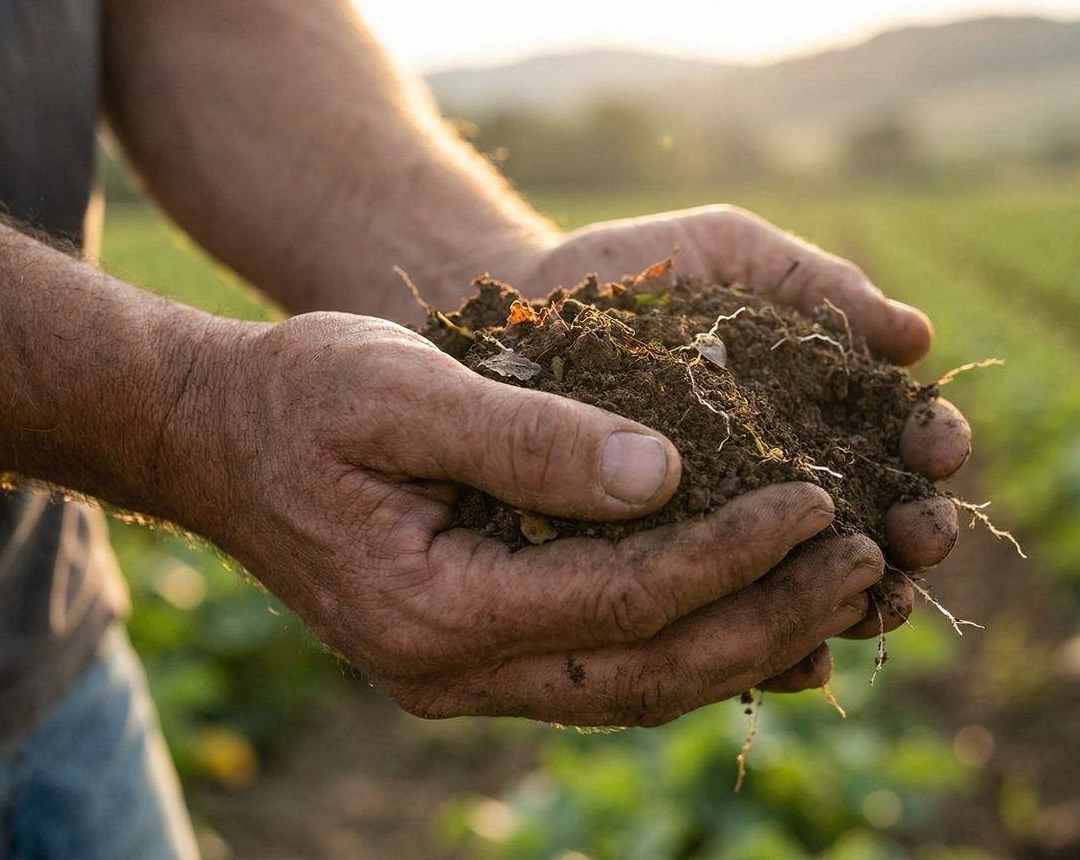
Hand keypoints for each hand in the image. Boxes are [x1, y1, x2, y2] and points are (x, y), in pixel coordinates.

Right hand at [165, 313, 884, 725]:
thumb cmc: (300, 394)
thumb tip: (668, 476)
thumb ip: (528, 439)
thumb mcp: (401, 389)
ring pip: (637, 690)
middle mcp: (451, 672)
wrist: (214, 440)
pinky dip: (693, 646)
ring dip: (747, 643)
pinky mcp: (479, 658)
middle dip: (768, 619)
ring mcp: (463, 679)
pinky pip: (608, 673)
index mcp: (433, 609)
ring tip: (842, 588)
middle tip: (866, 562)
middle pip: (648, 671)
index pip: (622, 599)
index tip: (819, 501)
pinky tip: (763, 610)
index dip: (731, 555)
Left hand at [508, 205, 974, 656]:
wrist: (526, 304)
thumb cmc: (641, 270)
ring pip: (818, 582)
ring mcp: (739, 530)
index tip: (940, 447)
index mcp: (826, 403)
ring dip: (860, 600)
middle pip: (880, 519)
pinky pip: (732, 622)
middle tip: (921, 539)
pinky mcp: (677, 571)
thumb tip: (918, 337)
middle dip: (914, 533)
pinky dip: (773, 648)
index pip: (903, 434)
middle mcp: (795, 475)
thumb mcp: (734, 255)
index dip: (932, 443)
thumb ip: (821, 285)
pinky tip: (799, 659)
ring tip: (876, 606)